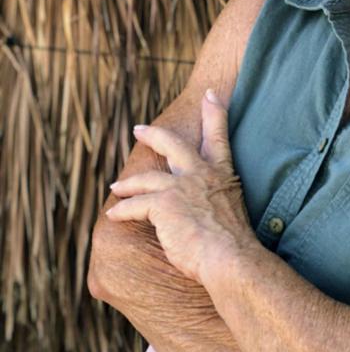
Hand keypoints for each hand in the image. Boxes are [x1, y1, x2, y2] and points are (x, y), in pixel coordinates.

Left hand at [104, 89, 255, 282]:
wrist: (230, 258)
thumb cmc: (234, 246)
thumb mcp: (230, 214)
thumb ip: (214, 205)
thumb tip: (200, 216)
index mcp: (222, 175)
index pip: (218, 138)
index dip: (215, 114)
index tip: (211, 94)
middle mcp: (202, 174)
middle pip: (174, 144)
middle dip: (154, 134)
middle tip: (139, 129)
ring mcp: (181, 186)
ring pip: (146, 178)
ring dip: (128, 183)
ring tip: (116, 187)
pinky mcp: (163, 203)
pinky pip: (134, 206)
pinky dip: (122, 211)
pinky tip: (113, 215)